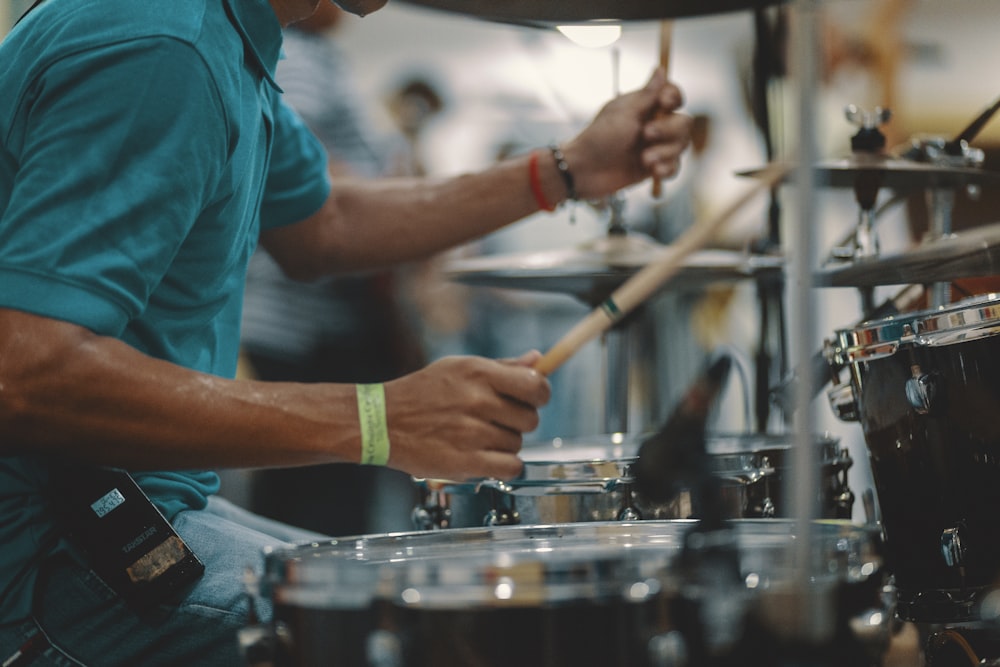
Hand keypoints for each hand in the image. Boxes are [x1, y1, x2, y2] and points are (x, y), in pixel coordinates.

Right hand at [382, 352, 550, 480]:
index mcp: (478, 373)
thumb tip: (538, 359)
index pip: (535, 385)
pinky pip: (510, 467)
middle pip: (530, 419)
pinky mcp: (465, 462)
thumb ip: (502, 366)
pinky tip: (487, 457)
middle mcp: (477, 401)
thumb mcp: (458, 368)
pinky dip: (504, 466)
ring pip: (518, 444)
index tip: (532, 399)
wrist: (381, 422)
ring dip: (504, 444)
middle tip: (495, 420)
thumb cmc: (421, 393)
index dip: (540, 394)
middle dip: (518, 421)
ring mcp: (471, 433)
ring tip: (477, 437)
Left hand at [561, 68, 692, 198]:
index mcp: (645, 107)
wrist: (584, 172)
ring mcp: (655, 147)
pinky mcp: (653, 168)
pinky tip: (654, 171)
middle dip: (669, 130)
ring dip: (666, 152)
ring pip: (681, 146)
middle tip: (646, 135)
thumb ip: (647, 94)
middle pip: (683, 122)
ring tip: (645, 160)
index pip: (673, 96)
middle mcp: (654, 124)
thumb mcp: (624, 113)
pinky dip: (668, 169)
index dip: (674, 97)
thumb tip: (660, 69)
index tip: (665, 103)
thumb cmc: (599, 138)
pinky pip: (674, 167)